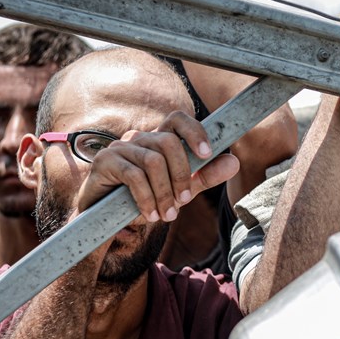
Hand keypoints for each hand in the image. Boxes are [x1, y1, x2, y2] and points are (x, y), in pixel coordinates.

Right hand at [77, 111, 239, 222]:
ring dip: (164, 192)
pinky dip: (147, 198)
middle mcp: (138, 137)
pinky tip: (150, 215)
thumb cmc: (145, 199)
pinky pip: (133, 176)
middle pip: (168, 143)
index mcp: (157, 140)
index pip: (177, 119)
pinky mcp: (105, 161)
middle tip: (184, 202)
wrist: (106, 219)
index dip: (195, 131)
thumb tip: (234, 162)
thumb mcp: (179, 189)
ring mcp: (119, 147)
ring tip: (167, 215)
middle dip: (182, 175)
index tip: (207, 154)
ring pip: (153, 161)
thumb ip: (204, 176)